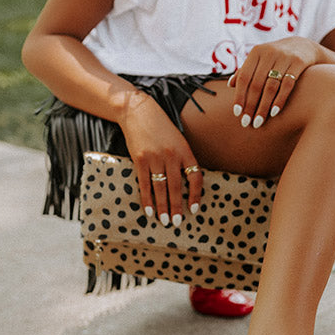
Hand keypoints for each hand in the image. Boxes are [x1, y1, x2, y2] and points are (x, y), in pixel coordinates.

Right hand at [119, 92, 201, 225]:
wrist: (138, 111)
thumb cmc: (161, 127)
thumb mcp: (178, 140)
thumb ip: (182, 160)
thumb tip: (186, 185)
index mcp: (185, 151)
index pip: (195, 177)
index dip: (196, 195)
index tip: (194, 209)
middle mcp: (172, 155)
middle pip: (176, 187)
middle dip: (177, 207)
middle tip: (177, 222)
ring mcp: (155, 157)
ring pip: (160, 188)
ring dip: (162, 207)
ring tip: (164, 221)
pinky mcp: (140, 159)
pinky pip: (144, 184)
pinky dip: (147, 199)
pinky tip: (149, 211)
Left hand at [230, 37, 319, 128]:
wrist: (304, 46)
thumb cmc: (276, 58)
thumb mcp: (260, 59)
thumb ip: (247, 70)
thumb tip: (230, 85)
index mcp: (256, 52)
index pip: (244, 77)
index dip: (239, 95)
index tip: (237, 113)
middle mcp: (269, 53)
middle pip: (256, 84)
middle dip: (251, 105)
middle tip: (246, 123)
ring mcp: (285, 57)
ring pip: (271, 86)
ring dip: (263, 107)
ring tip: (259, 122)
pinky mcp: (298, 63)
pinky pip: (287, 85)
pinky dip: (280, 100)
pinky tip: (274, 113)